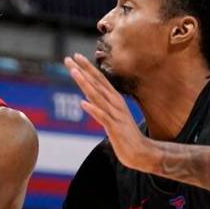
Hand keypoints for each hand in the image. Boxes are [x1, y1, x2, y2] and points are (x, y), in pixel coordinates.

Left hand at [64, 53, 155, 171]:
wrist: (141, 152)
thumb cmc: (125, 134)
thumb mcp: (113, 116)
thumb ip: (102, 105)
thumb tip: (88, 98)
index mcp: (114, 99)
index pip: (98, 79)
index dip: (87, 67)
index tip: (74, 56)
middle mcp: (115, 103)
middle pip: (96, 83)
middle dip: (82, 70)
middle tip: (68, 58)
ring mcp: (115, 115)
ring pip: (97, 96)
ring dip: (85, 84)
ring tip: (74, 73)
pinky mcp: (115, 128)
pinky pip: (102, 117)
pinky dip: (93, 110)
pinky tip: (83, 103)